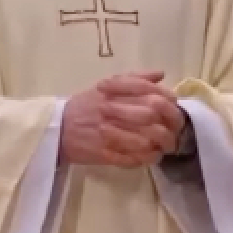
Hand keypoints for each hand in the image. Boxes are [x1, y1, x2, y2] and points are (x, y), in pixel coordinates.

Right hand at [60, 72, 182, 167]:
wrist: (57, 129)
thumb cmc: (86, 106)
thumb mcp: (107, 85)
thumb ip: (135, 79)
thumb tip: (160, 73)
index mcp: (113, 90)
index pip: (150, 92)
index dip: (169, 101)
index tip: (174, 108)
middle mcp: (111, 109)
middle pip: (151, 115)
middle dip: (170, 124)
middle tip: (176, 130)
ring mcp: (107, 133)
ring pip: (145, 139)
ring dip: (161, 144)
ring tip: (165, 145)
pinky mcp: (103, 154)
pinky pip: (133, 158)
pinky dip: (148, 158)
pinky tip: (152, 156)